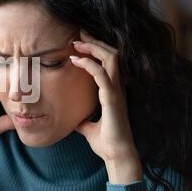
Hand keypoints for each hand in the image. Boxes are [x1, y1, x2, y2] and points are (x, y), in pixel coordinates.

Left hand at [70, 30, 141, 183]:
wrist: (116, 156)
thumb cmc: (106, 142)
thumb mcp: (88, 127)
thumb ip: (83, 119)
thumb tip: (73, 119)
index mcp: (113, 91)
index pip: (108, 62)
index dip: (96, 50)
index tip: (79, 43)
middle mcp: (117, 87)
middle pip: (111, 54)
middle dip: (94, 42)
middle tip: (78, 34)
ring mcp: (117, 92)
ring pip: (111, 59)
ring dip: (93, 48)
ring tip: (76, 42)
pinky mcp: (112, 99)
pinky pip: (102, 75)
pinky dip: (89, 64)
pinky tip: (75, 61)